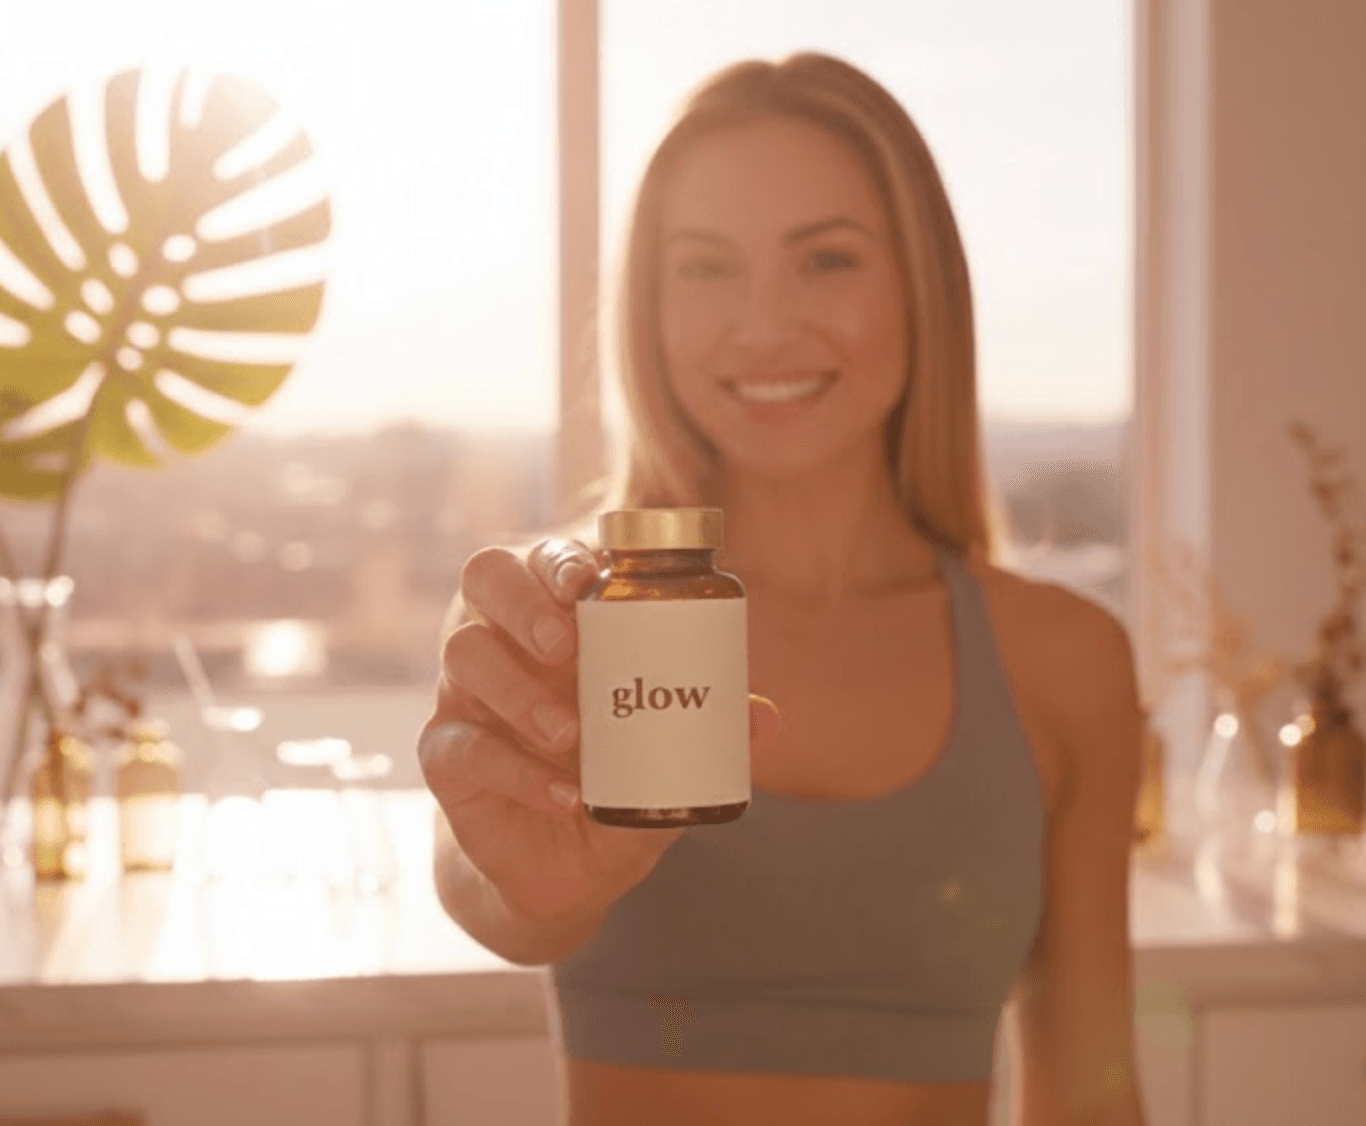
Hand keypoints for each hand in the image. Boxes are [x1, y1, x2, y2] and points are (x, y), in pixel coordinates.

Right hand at [419, 536, 780, 925]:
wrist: (566, 866)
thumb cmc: (618, 779)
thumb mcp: (668, 753)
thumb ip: (708, 730)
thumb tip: (764, 717)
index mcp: (558, 616)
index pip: (543, 559)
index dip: (559, 559)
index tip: (587, 581)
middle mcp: (505, 640)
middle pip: (485, 578)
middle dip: (522, 601)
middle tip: (565, 645)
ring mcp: (468, 694)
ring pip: (465, 654)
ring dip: (519, 689)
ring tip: (570, 732)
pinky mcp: (446, 756)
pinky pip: (459, 746)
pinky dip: (515, 768)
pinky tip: (563, 792)